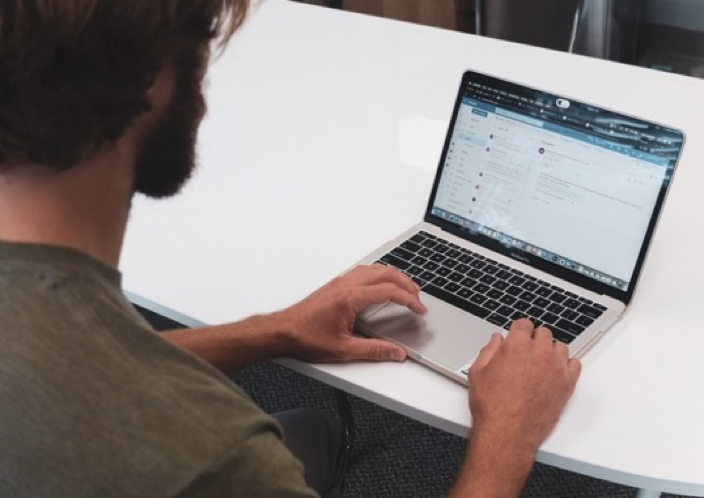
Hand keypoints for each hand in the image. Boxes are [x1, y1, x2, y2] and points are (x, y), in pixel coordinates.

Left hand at [276, 264, 426, 362]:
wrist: (282, 331)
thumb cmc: (306, 338)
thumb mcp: (343, 350)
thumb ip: (374, 351)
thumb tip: (396, 352)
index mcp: (350, 298)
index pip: (389, 291)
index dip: (409, 300)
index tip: (419, 309)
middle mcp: (346, 285)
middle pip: (385, 274)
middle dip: (406, 283)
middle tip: (418, 297)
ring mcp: (340, 282)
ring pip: (374, 269)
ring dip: (393, 276)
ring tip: (406, 288)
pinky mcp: (336, 285)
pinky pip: (363, 271)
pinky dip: (379, 275)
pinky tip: (382, 284)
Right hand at [468, 318, 580, 452]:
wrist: (508, 433)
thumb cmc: (492, 406)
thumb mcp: (478, 373)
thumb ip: (488, 351)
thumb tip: (496, 340)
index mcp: (517, 346)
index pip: (524, 324)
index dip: (518, 329)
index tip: (517, 335)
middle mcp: (539, 353)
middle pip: (544, 332)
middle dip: (534, 338)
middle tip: (526, 350)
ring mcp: (556, 368)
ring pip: (560, 346)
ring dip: (551, 350)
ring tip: (541, 362)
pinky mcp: (567, 385)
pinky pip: (575, 364)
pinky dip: (567, 365)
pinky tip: (556, 371)